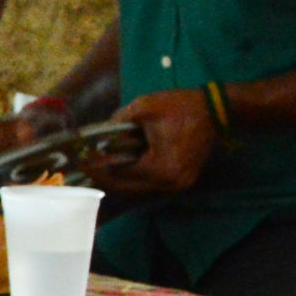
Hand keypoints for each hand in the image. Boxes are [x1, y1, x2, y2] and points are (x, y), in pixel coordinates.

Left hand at [87, 91, 206, 196]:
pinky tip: (120, 165)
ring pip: (138, 189)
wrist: (216, 110)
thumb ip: (117, 122)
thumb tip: (97, 134)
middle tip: (85, 166)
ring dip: (119, 179)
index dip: (97, 168)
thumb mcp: (143, 108)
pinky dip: (134, 177)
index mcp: (161, 169)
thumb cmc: (181, 107)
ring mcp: (178, 185)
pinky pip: (150, 184)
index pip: (120, 175)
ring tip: (98, 166)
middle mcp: (170, 184)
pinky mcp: (181, 181)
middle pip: (127, 188)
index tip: (80, 160)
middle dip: (105, 177)